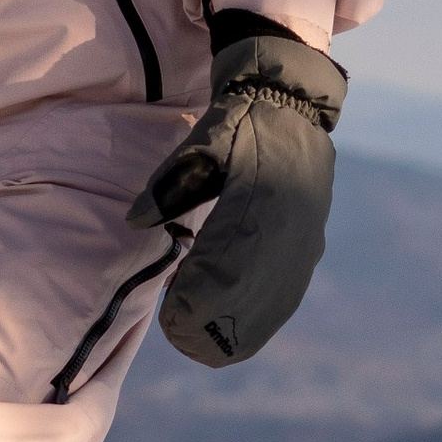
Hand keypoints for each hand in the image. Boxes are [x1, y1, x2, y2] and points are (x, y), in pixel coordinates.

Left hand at [127, 14, 344, 366]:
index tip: (172, 306)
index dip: (201, 297)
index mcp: (264, 202)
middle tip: (176, 325)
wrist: (290, 108)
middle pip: (252, 299)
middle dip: (211, 321)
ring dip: (232, 328)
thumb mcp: (203, 144)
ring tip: (196, 333)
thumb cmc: (238, 125)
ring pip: (270, 308)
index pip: (232, 268)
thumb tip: (135, 221)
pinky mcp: (306, 251)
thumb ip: (170, 185)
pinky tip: (228, 333)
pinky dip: (254, 322)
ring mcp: (303, 245)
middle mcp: (290, 231)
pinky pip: (283, 301)